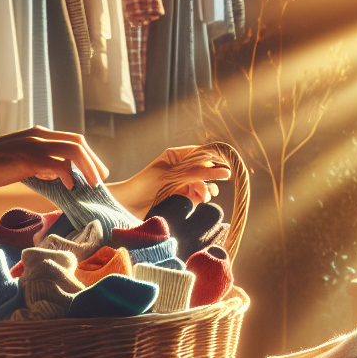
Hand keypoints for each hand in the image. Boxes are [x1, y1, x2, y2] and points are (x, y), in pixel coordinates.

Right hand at [0, 127, 108, 190]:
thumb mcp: (24, 160)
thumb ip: (43, 164)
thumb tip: (61, 175)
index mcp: (40, 134)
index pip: (74, 139)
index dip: (89, 155)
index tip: (95, 171)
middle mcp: (40, 135)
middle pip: (78, 142)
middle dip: (94, 161)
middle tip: (100, 179)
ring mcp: (34, 144)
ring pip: (73, 150)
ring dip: (88, 167)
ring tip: (93, 183)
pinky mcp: (28, 157)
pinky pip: (58, 163)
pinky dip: (68, 174)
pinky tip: (70, 186)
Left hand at [109, 146, 231, 217]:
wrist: (128, 205)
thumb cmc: (145, 185)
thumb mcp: (174, 176)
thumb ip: (198, 173)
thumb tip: (223, 171)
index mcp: (176, 156)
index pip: (200, 152)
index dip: (215, 156)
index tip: (228, 161)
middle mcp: (180, 168)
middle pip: (204, 168)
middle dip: (212, 174)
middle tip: (225, 178)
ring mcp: (181, 183)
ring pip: (202, 183)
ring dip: (206, 188)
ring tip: (207, 195)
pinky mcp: (180, 197)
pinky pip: (197, 195)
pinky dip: (201, 197)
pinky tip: (201, 199)